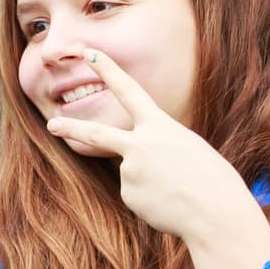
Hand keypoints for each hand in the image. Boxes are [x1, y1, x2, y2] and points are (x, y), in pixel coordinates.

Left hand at [44, 48, 268, 250]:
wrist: (217, 214)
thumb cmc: (214, 180)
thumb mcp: (189, 148)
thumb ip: (159, 146)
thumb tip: (137, 163)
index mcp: (160, 126)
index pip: (129, 90)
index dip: (108, 70)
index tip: (90, 53)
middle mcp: (139, 145)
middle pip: (97, 134)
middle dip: (72, 128)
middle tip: (52, 125)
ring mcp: (130, 171)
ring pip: (133, 174)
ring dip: (152, 184)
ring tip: (178, 191)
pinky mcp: (129, 195)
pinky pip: (137, 195)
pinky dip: (151, 200)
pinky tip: (169, 204)